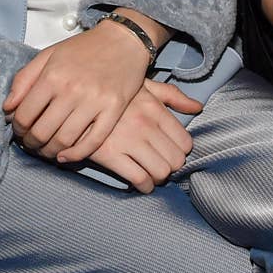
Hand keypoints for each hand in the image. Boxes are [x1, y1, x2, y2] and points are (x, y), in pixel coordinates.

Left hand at [3, 20, 152, 160]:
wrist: (124, 39)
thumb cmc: (84, 48)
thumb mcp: (49, 55)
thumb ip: (24, 79)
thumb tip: (7, 108)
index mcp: (53, 75)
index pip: (25, 115)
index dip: (18, 129)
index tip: (20, 131)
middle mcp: (72, 90)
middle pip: (42, 132)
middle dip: (31, 144)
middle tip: (31, 144)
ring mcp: (94, 101)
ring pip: (64, 141)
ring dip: (50, 152)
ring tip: (47, 150)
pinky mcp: (113, 110)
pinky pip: (92, 142)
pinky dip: (75, 155)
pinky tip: (65, 156)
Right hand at [82, 79, 201, 193]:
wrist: (74, 99)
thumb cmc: (112, 92)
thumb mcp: (144, 86)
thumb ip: (172, 96)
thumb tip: (198, 107)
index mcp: (154, 108)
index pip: (185, 142)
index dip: (181, 151)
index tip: (172, 151)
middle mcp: (145, 125)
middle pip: (176, 160)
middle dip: (171, 166)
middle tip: (161, 163)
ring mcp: (128, 141)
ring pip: (161, 172)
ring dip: (158, 177)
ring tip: (151, 173)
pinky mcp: (111, 155)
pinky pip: (139, 180)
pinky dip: (144, 186)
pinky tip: (141, 183)